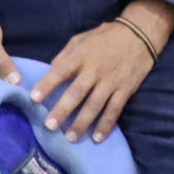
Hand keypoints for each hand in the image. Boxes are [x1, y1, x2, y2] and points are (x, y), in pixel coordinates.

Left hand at [32, 0, 173, 141]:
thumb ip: (66, 55)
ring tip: (71, 138)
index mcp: (82, 55)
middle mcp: (95, 70)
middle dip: (62, 110)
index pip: (61, 71)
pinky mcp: (125, 90)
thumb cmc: (106, 36)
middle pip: (77, 93)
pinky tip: (97, 138)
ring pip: (95, 105)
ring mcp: (111, 82)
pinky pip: (114, 110)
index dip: (48, 84)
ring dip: (82, 123)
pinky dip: (106, 125)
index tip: (34, 98)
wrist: (139, 35)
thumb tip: (50, 71)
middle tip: (50, 126)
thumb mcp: (82, 39)